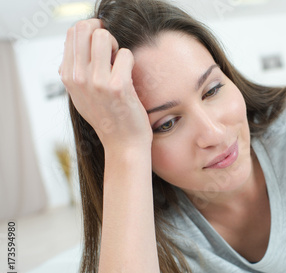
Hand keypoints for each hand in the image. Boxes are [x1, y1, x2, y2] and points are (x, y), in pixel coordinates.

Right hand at [59, 19, 151, 151]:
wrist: (123, 144)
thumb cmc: (107, 118)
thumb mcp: (80, 95)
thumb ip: (75, 71)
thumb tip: (74, 44)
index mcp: (68, 77)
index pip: (72, 33)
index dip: (91, 31)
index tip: (102, 45)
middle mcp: (78, 78)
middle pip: (85, 28)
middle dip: (102, 33)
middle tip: (112, 52)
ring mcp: (96, 82)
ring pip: (103, 36)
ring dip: (116, 45)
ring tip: (120, 62)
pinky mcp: (117, 87)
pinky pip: (125, 54)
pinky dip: (130, 61)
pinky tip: (129, 76)